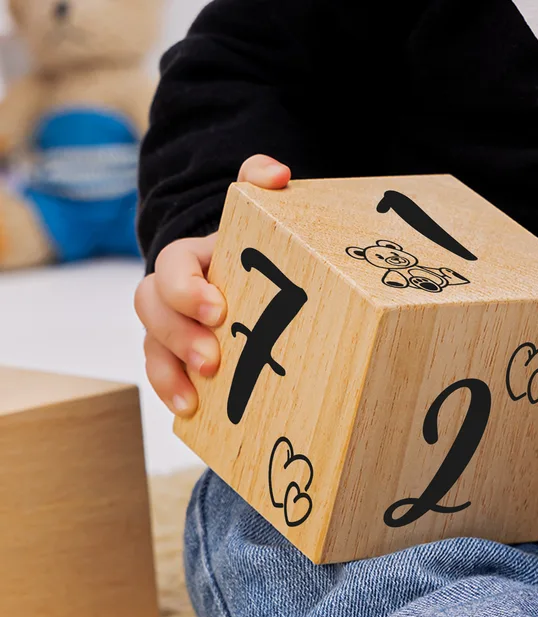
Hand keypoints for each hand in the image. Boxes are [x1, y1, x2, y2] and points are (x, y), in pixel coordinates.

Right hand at [134, 155, 291, 415]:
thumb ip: (260, 184)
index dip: (186, 288)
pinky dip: (172, 392)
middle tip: (213, 360)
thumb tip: (276, 174)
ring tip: (195, 396)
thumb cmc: (254, 253)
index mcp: (191, 259)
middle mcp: (172, 292)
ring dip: (169, 372)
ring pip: (151, 345)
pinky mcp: (177, 357)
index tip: (217, 309)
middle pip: (153, 309)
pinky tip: (191, 411)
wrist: (248, 283)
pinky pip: (163, 374)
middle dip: (179, 336)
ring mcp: (170, 327)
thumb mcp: (258, 217)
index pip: (172, 265)